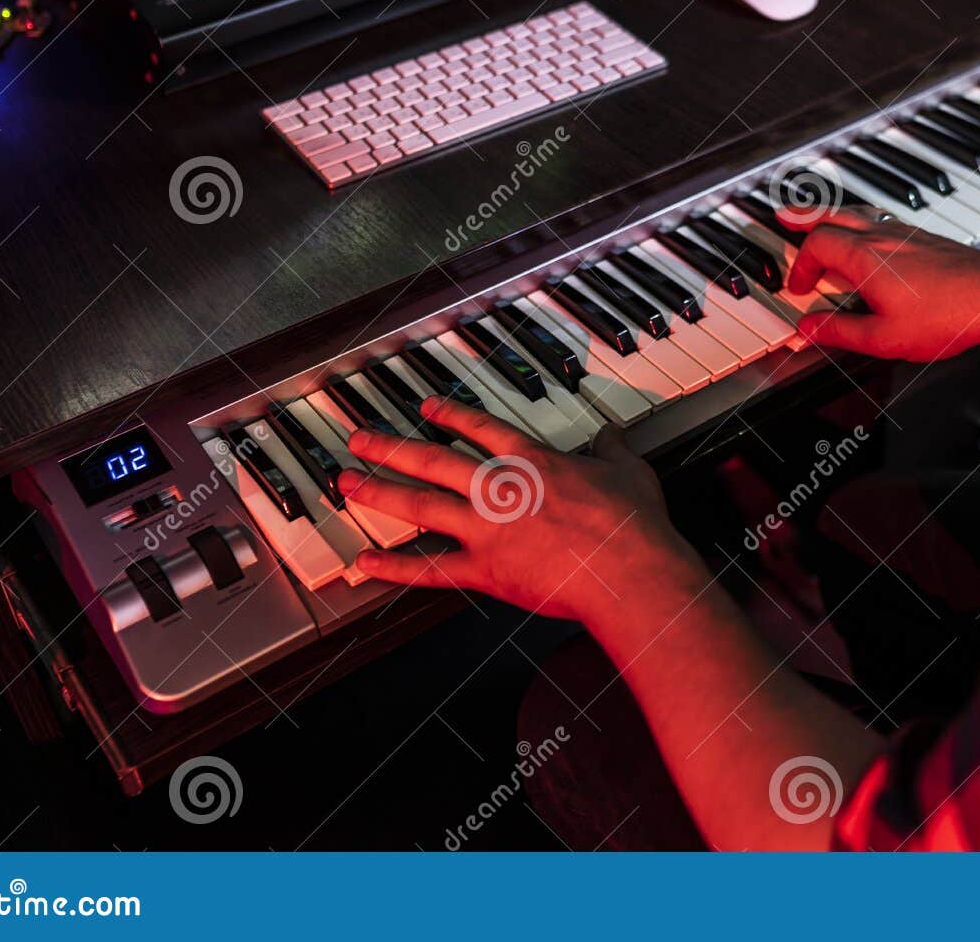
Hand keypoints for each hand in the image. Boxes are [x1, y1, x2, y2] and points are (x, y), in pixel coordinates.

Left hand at [336, 397, 707, 622]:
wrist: (629, 571)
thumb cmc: (633, 525)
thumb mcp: (628, 471)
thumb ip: (612, 449)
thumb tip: (612, 433)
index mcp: (532, 461)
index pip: (480, 429)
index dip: (449, 415)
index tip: (424, 408)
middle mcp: (499, 489)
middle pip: (432, 461)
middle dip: (390, 448)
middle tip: (358, 439)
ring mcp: (487, 530)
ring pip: (420, 505)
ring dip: (379, 492)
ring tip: (346, 484)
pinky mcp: (485, 571)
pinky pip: (430, 569)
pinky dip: (395, 568)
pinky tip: (365, 564)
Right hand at [778, 207, 979, 360]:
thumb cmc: (949, 316)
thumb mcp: (884, 338)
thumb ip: (840, 332)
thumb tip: (809, 329)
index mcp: (866, 258)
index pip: (817, 245)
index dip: (800, 265)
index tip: (799, 289)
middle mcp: (884, 238)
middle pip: (833, 215)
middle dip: (804, 217)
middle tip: (783, 217)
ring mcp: (907, 234)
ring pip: (859, 214)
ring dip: (832, 216)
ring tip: (819, 219)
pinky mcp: (927, 239)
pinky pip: (882, 221)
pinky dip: (861, 223)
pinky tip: (869, 236)